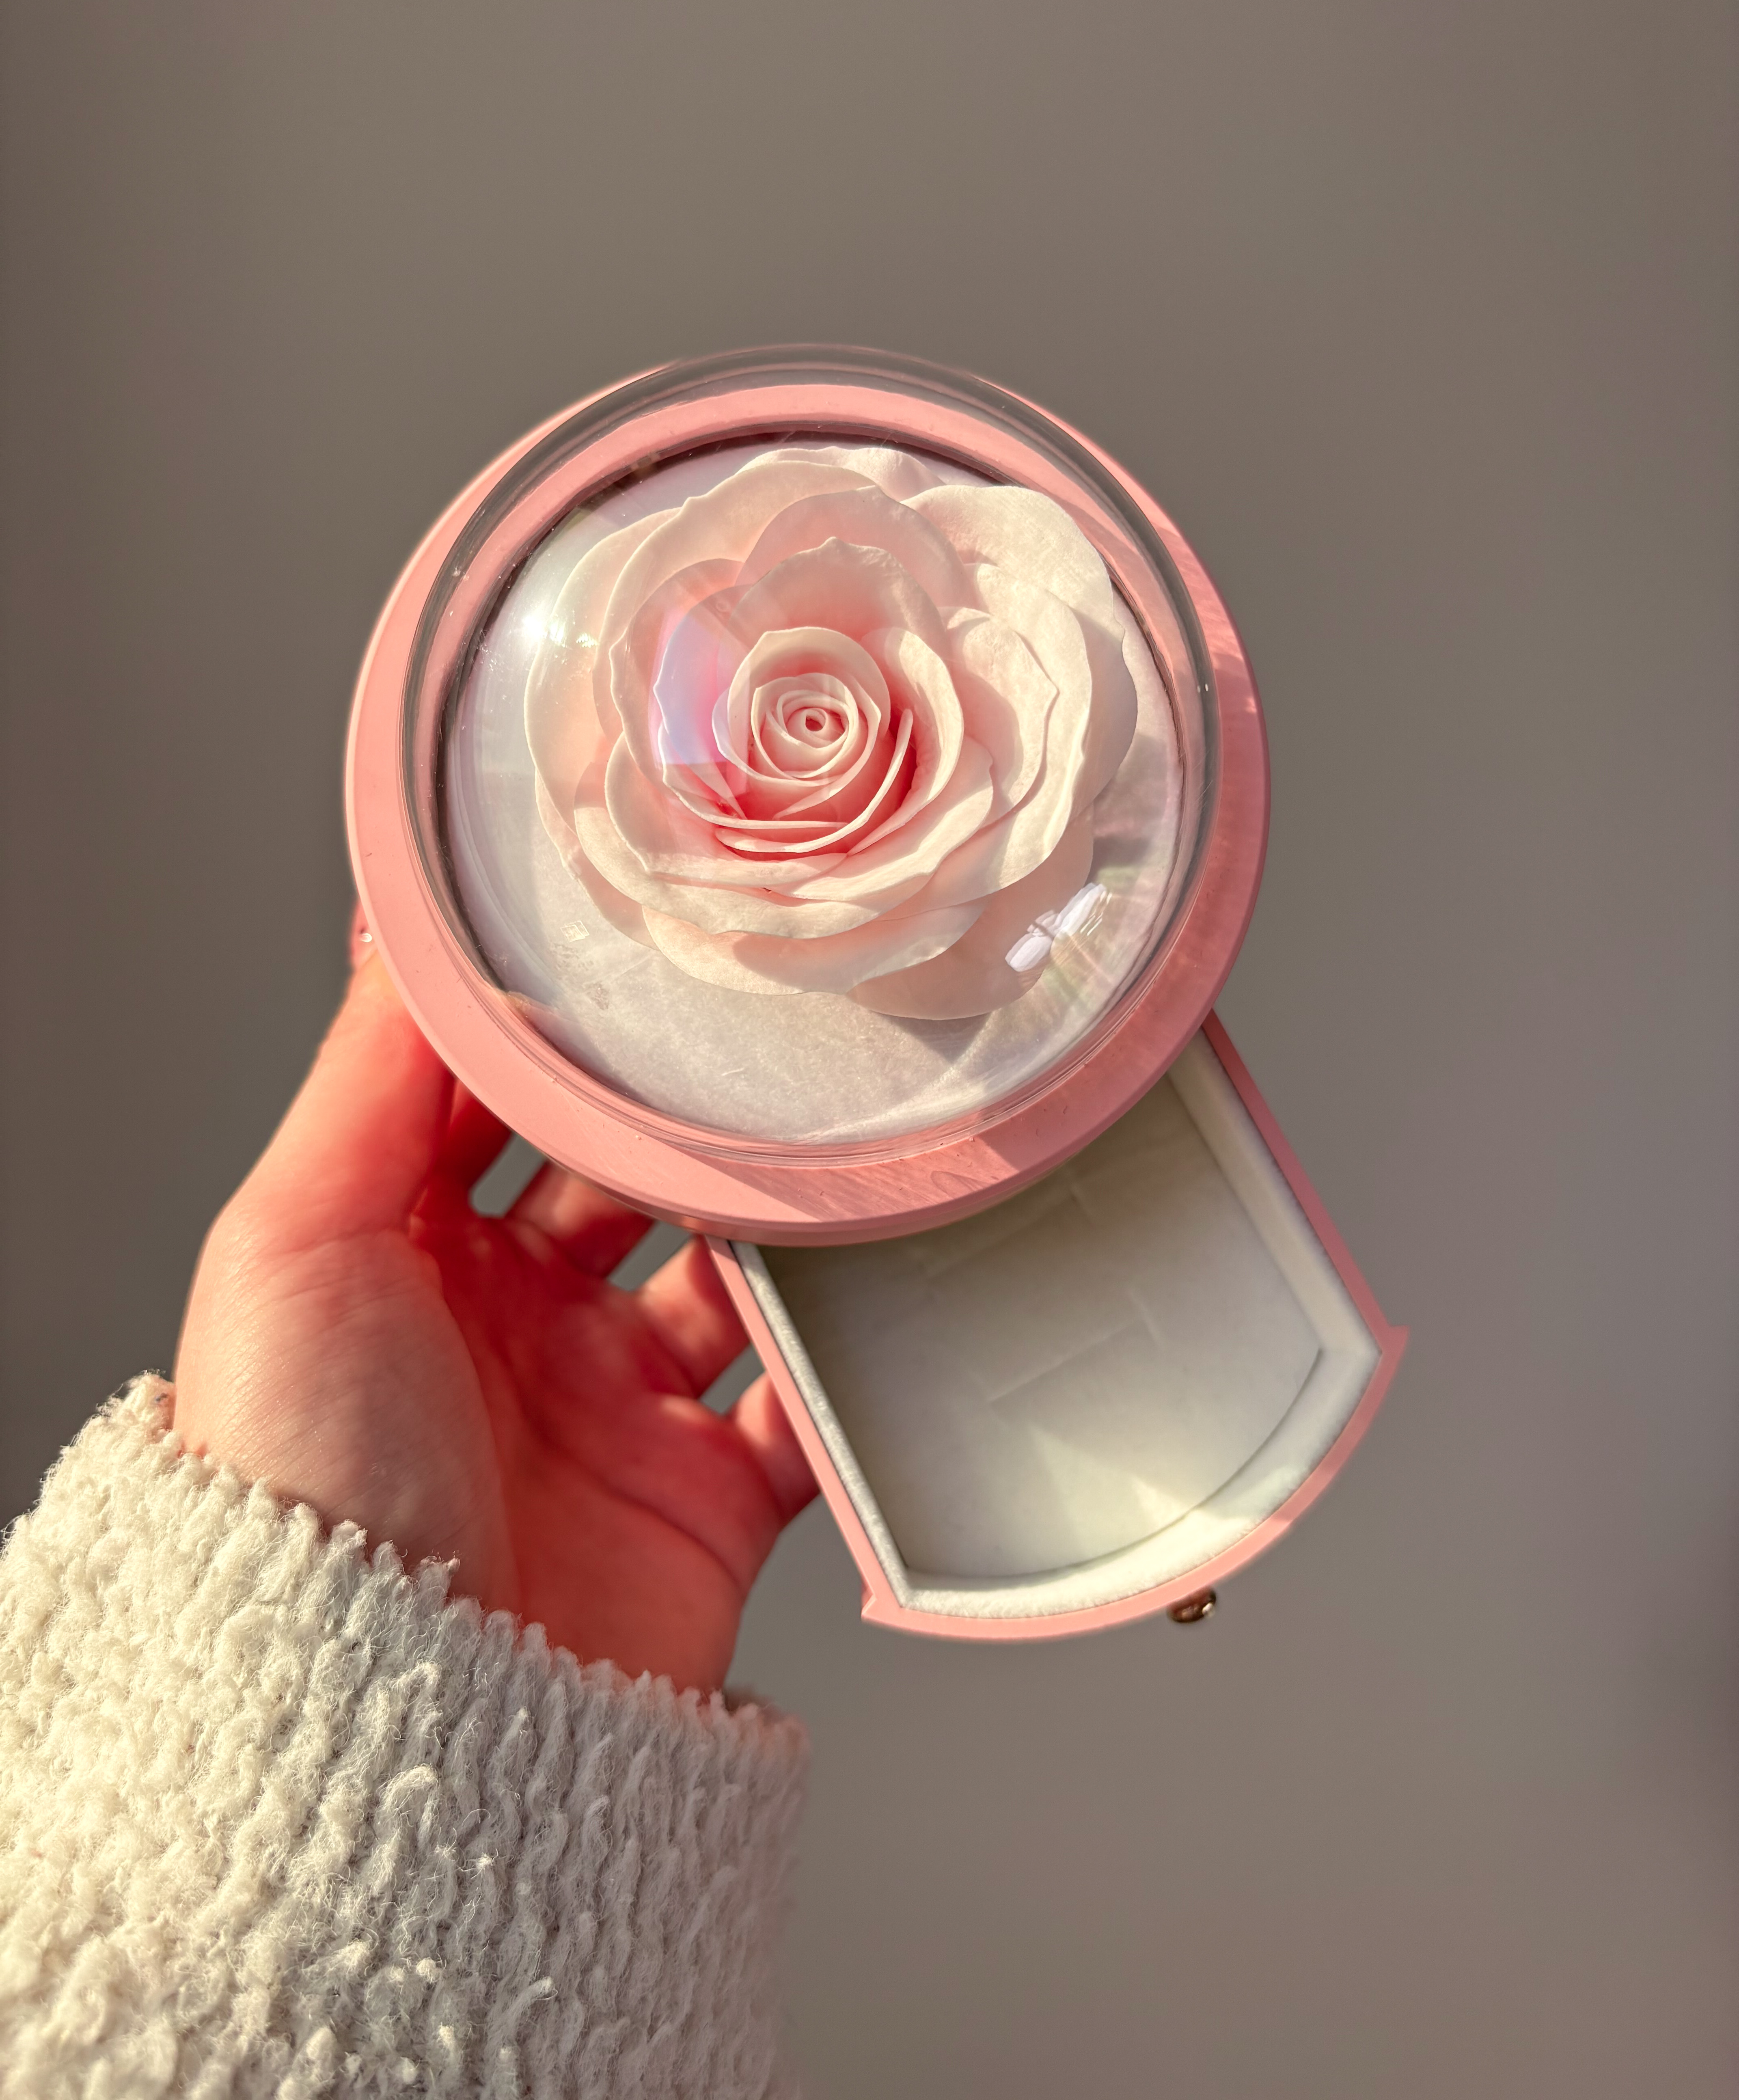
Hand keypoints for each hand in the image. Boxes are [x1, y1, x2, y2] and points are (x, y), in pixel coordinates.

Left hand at [173, 944, 814, 1693]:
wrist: (392, 1722)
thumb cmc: (303, 1483)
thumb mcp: (293, 1245)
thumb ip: (362, 1082)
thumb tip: (399, 933)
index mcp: (412, 1252)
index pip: (497, 1100)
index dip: (559, 1023)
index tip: (634, 944)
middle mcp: (517, 1319)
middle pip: (635, 1172)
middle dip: (696, 1108)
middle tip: (769, 1030)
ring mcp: (618, 1407)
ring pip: (738, 1272)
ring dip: (791, 1219)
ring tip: (846, 1144)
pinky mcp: (707, 1497)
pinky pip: (808, 1407)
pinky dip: (855, 1360)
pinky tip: (890, 1293)